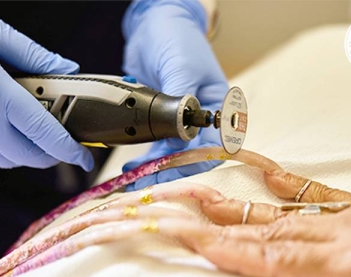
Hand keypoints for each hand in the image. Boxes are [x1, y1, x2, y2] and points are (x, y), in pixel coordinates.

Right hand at [0, 10, 93, 170]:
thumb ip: (35, 55)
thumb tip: (70, 72)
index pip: (43, 132)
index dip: (70, 150)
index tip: (86, 158)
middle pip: (29, 155)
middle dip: (51, 154)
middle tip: (61, 142)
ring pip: (7, 162)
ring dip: (26, 154)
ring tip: (30, 134)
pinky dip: (1, 155)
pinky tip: (2, 136)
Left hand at [122, 0, 228, 188]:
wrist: (152, 22)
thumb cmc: (177, 37)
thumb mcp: (182, 66)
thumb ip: (180, 101)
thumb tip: (178, 135)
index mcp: (217, 106)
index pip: (215, 145)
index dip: (197, 161)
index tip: (176, 169)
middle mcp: (200, 118)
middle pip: (193, 156)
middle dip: (172, 171)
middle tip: (151, 180)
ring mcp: (178, 120)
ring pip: (172, 154)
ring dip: (155, 168)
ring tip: (136, 178)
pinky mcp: (158, 118)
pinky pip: (154, 144)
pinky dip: (145, 157)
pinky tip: (133, 166)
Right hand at [181, 171, 350, 276]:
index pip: (276, 258)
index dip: (230, 252)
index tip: (190, 242)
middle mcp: (344, 232)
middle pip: (268, 232)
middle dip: (217, 227)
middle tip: (175, 216)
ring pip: (283, 213)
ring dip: (238, 206)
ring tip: (200, 195)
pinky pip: (317, 192)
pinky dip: (285, 182)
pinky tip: (263, 169)